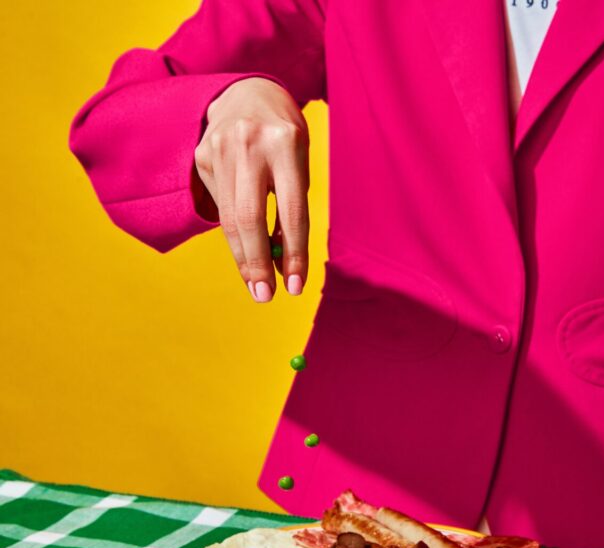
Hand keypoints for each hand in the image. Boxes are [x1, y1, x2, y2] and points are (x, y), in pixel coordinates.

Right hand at [193, 77, 309, 301]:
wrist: (248, 92)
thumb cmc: (285, 136)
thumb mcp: (300, 161)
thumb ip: (291, 206)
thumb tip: (282, 262)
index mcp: (285, 143)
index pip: (291, 210)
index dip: (294, 253)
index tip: (296, 286)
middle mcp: (249, 145)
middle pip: (249, 218)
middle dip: (258, 263)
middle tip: (265, 296)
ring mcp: (219, 150)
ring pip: (229, 218)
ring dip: (243, 258)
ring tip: (256, 285)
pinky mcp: (201, 157)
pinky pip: (220, 206)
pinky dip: (233, 234)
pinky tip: (245, 249)